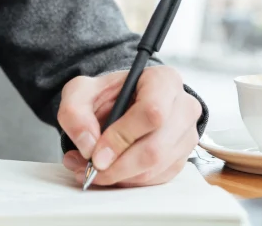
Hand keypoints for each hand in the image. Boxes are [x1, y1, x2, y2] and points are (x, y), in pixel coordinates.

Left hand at [57, 66, 200, 187]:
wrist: (120, 104)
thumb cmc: (106, 94)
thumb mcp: (80, 92)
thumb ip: (75, 112)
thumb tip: (88, 146)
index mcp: (163, 80)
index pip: (152, 112)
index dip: (122, 137)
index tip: (96, 154)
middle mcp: (183, 107)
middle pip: (155, 148)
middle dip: (117, 166)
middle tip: (89, 169)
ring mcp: (186, 135)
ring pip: (155, 168)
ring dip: (119, 176)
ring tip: (89, 169)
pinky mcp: (182, 158)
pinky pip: (156, 179)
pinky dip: (129, 181)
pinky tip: (109, 171)